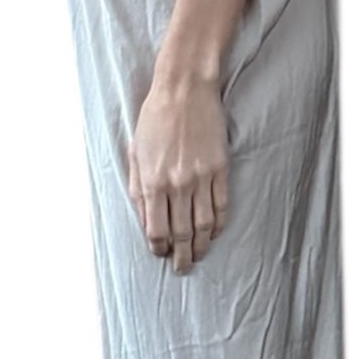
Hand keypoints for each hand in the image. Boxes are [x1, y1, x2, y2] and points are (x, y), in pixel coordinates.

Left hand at [128, 72, 229, 273]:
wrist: (184, 89)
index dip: (159, 248)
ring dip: (202, 245)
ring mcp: (201, 178)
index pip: (156, 230)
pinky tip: (215, 232)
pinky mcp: (220, 168)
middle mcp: (177, 184)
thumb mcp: (135, 153)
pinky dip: (219, 224)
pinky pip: (221, 205)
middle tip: (183, 269)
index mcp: (152, 182)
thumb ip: (138, 189)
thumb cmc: (154, 118)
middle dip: (182, 256)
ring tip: (199, 255)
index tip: (161, 254)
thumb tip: (144, 220)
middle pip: (182, 234)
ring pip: (204, 225)